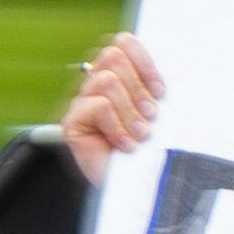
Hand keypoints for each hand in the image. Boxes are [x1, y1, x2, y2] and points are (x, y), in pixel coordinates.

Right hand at [61, 33, 163, 184]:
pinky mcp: (72, 122)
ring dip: (129, 110)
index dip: (144, 62)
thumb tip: (162, 74)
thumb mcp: (159, 115)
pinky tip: (124, 145)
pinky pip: (98, 105)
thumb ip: (154, 89)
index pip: (123, 43)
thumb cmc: (149, 154)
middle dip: (138, 88)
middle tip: (150, 116)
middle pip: (113, 56)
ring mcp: (82, 103)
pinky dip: (116, 126)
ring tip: (140, 135)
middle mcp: (96, 85)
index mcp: (118, 76)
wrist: (135, 190)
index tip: (160, 91)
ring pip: (107, 81)